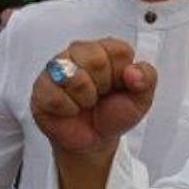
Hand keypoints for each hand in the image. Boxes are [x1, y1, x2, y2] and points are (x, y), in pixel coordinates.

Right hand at [31, 38, 156, 157]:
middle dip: (104, 86)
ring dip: (87, 98)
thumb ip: (147, 78)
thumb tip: (132, 72)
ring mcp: (57, 68)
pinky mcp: (40, 87)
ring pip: (74, 77)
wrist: (95, 139)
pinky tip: (71, 110)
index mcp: (106, 49)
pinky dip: (70, 110)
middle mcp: (79, 52)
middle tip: (101, 96)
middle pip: (95, 60)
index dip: (122, 74)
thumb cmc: (115, 112)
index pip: (119, 50)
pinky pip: (56, 96)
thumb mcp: (141, 98)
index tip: (119, 86)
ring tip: (86, 103)